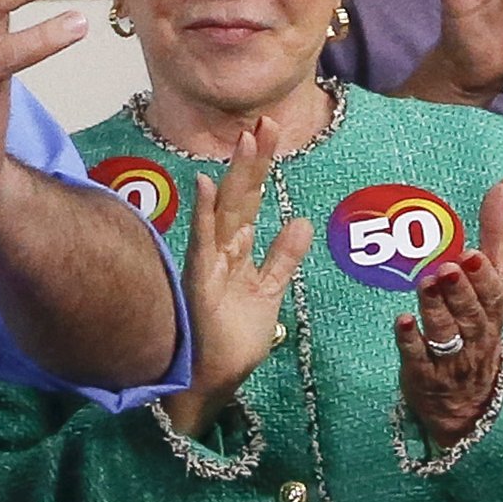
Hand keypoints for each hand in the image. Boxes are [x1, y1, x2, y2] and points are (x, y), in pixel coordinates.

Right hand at [159, 118, 313, 435]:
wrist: (211, 380)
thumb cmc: (234, 339)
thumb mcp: (269, 292)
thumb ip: (283, 257)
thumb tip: (302, 221)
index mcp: (237, 250)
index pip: (251, 200)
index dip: (262, 166)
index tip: (273, 131)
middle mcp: (220, 251)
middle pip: (240, 196)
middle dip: (254, 160)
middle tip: (267, 121)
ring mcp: (208, 263)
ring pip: (226, 211)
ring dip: (236, 175)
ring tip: (247, 139)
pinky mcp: (200, 282)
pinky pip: (204, 243)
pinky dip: (204, 214)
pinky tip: (207, 184)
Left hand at [395, 179, 502, 450]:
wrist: (468, 401)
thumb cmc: (478, 326)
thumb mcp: (492, 284)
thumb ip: (496, 235)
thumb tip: (502, 185)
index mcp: (493, 308)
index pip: (495, 290)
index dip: (484, 275)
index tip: (474, 255)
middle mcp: (477, 332)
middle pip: (472, 311)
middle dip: (462, 288)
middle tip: (449, 266)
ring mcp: (453, 356)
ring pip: (447, 331)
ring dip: (436, 308)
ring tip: (425, 284)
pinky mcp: (426, 374)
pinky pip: (419, 357)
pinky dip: (411, 340)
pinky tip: (402, 322)